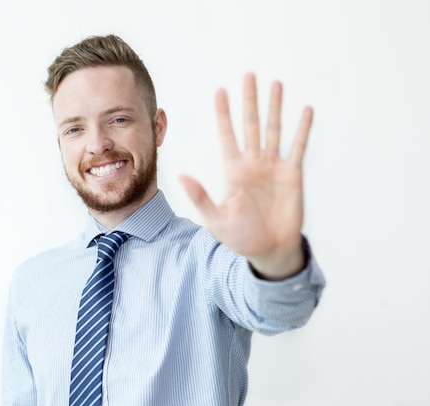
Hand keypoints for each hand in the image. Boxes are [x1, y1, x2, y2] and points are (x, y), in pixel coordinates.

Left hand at [179, 73, 312, 278]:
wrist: (269, 251)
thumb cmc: (241, 237)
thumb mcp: (215, 219)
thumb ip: (200, 196)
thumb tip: (180, 176)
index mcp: (233, 170)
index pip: (227, 134)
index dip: (223, 113)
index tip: (219, 91)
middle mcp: (253, 163)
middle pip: (250, 124)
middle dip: (249, 100)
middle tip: (248, 75)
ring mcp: (273, 167)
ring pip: (273, 129)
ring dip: (275, 107)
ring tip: (276, 83)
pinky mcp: (292, 175)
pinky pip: (298, 147)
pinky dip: (302, 129)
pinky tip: (305, 110)